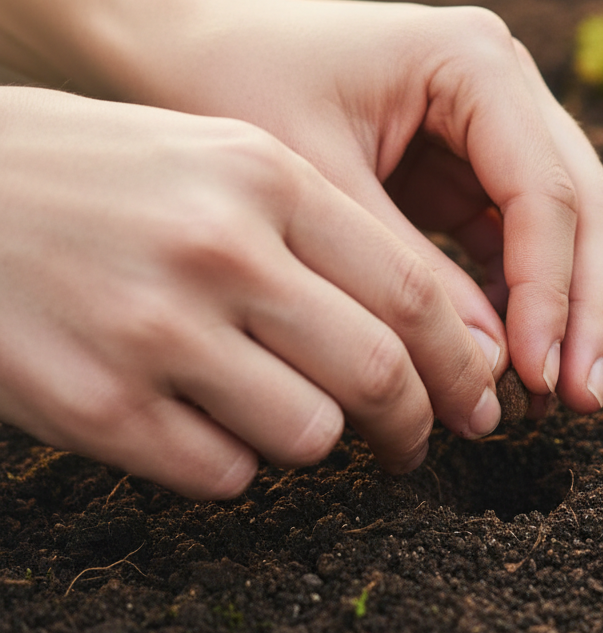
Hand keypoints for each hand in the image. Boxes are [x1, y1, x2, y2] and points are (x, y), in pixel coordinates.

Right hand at [0, 87, 500, 496]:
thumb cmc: (97, 176)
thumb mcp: (214, 158)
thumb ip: (318, 231)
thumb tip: (425, 328)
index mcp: (263, 178)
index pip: (410, 290)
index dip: (461, 360)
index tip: (475, 396)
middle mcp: (217, 250)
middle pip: (380, 372)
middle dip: (418, 424)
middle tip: (416, 444)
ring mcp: (154, 330)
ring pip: (311, 434)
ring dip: (317, 440)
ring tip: (283, 414)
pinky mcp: (96, 406)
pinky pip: (223, 474)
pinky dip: (233, 464)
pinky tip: (197, 424)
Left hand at [110, 0, 602, 412]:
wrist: (184, 50)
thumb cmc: (235, 90)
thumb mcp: (319, 187)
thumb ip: (408, 278)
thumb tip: (491, 371)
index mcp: (474, 61)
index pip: (546, 193)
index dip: (551, 294)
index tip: (536, 378)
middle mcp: (505, 85)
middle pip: (584, 208)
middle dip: (585, 309)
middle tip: (579, 399)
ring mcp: (495, 127)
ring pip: (568, 229)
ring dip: (565, 311)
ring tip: (554, 398)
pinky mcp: (471, 170)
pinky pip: (518, 243)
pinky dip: (521, 302)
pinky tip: (511, 361)